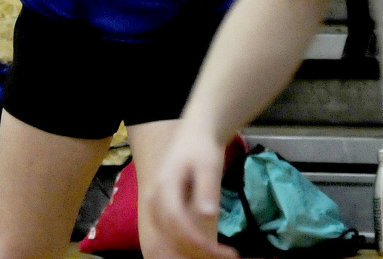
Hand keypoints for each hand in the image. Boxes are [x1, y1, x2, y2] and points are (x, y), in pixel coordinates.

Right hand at [147, 124, 236, 258]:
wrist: (193, 137)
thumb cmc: (202, 148)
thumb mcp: (209, 164)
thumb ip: (207, 188)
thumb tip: (208, 215)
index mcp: (164, 188)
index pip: (178, 223)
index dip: (200, 243)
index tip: (227, 253)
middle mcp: (154, 203)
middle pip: (172, 239)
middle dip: (199, 254)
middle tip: (228, 257)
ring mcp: (155, 211)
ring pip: (169, 244)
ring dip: (193, 255)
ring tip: (221, 255)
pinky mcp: (162, 216)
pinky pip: (171, 240)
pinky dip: (189, 250)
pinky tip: (210, 252)